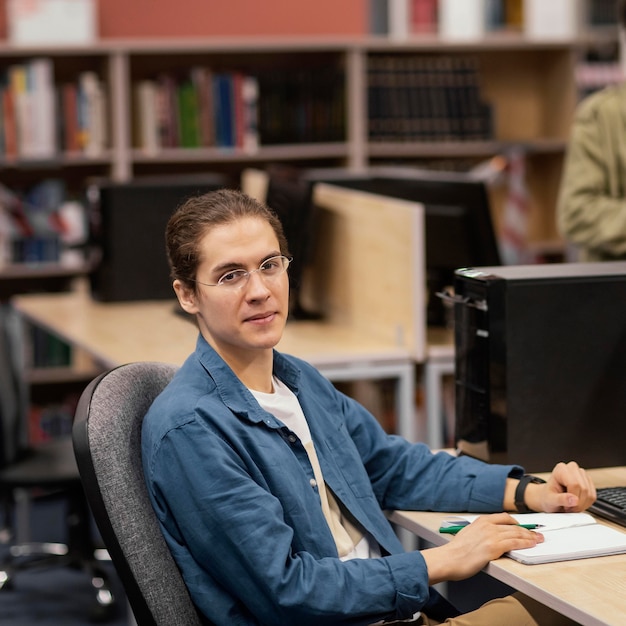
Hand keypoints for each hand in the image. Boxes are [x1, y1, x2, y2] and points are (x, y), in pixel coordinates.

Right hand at [422, 513, 542, 583]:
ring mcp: (492, 535)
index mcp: (481, 521)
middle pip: (513, 526)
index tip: (523, 526)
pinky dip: (525, 543)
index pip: (504, 517)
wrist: (450, 559)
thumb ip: (481, 532)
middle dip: (527, 530)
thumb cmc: (456, 550)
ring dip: (530, 537)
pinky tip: (531, 544)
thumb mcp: (469, 533)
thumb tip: (491, 537)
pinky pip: (515, 543)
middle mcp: (488, 526)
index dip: (517, 522)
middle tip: (537, 534)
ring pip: (516, 534)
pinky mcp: (495, 547)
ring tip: (538, 539)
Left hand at [525, 461, 596, 512]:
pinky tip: (577, 503)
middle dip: (578, 503)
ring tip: (571, 505)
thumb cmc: (547, 497)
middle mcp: (572, 468)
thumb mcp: (550, 500)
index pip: (575, 484)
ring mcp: (581, 474)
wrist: (548, 498)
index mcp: (561, 469)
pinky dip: (586, 504)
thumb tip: (574, 499)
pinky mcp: (588, 481)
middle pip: (583, 489)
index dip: (573, 498)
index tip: (566, 506)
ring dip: (582, 504)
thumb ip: (561, 499)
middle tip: (568, 508)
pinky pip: (593, 496)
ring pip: (590, 493)